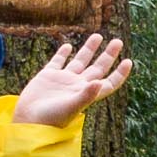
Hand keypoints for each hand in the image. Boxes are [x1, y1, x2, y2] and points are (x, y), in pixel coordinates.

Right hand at [12, 34, 130, 126]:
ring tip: (98, 36)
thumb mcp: (70, 107)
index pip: (108, 82)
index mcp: (86, 93)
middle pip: (97, 68)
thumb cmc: (51, 119)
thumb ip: (85, 95)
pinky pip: (57, 62)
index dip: (120, 74)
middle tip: (118, 42)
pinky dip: (63, 53)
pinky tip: (68, 46)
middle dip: (108, 55)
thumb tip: (99, 82)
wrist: (28, 121)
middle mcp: (77, 85)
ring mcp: (63, 80)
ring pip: (80, 61)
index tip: (128, 61)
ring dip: (89, 49)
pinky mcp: (47, 76)